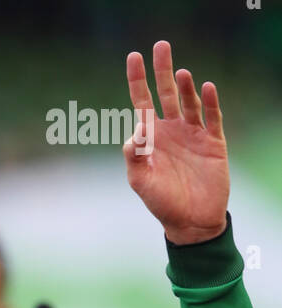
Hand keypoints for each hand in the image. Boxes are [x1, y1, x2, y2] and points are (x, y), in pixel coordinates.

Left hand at [124, 40, 227, 244]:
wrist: (191, 222)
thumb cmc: (161, 203)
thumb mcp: (141, 182)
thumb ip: (134, 158)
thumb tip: (133, 133)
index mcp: (151, 137)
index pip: (142, 102)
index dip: (137, 80)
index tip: (133, 57)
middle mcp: (172, 130)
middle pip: (165, 93)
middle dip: (162, 70)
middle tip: (161, 46)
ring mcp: (193, 134)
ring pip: (188, 102)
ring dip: (185, 87)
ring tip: (180, 74)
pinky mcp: (213, 142)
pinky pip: (212, 117)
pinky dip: (210, 102)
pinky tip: (206, 87)